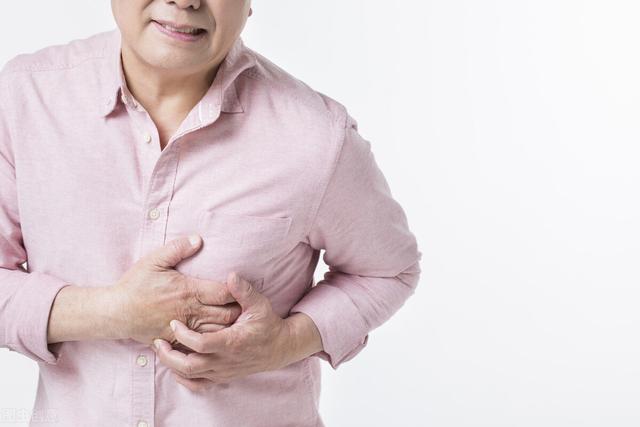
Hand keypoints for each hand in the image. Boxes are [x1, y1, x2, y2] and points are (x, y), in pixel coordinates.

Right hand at [109, 234, 241, 347]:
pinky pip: (201, 345)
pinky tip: (221, 339)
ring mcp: (184, 329)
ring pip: (217, 332)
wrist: (116, 312)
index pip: (223, 292)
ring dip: (229, 328)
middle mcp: (190, 312)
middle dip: (239, 311)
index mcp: (189, 291)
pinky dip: (213, 342)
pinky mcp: (177, 341)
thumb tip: (198, 239)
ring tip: (239, 322)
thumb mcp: (154, 261)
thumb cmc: (136, 285)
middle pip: (226, 315)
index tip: (243, 288)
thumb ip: (177, 249)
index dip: (237, 291)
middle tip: (247, 306)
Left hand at [151, 271, 295, 390]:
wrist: (279, 348)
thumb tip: (230, 276)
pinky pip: (198, 384)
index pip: (201, 344)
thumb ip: (243, 291)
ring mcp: (223, 371)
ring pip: (191, 376)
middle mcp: (225, 361)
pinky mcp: (223, 377)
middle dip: (169, 356)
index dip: (183, 336)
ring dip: (172, 365)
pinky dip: (184, 379)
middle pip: (190, 366)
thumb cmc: (267, 323)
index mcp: (232, 342)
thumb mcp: (259, 304)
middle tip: (157, 341)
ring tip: (162, 351)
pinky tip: (176, 368)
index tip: (173, 323)